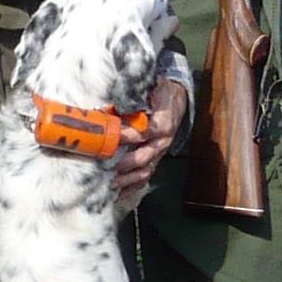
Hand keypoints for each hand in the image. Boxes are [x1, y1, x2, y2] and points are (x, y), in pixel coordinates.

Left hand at [111, 78, 188, 198]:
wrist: (175, 98)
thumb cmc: (160, 93)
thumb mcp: (150, 89)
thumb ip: (132, 97)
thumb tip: (107, 106)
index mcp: (164, 122)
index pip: (146, 132)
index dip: (128, 135)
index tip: (111, 136)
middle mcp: (163, 141)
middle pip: (145, 156)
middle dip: (124, 163)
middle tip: (105, 165)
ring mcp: (159, 152)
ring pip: (145, 170)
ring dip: (127, 179)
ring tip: (109, 183)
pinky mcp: (155, 160)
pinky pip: (145, 177)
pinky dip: (131, 187)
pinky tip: (118, 193)